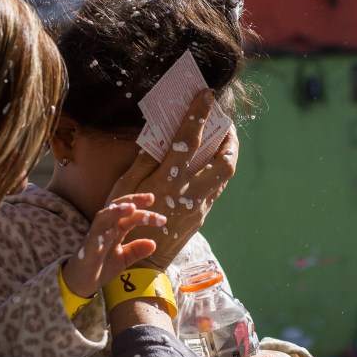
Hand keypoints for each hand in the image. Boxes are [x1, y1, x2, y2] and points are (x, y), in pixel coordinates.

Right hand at [61, 194, 166, 298]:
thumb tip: (154, 243)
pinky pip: (94, 238)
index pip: (129, 214)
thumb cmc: (100, 268)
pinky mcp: (87, 250)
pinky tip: (114, 231)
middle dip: (133, 201)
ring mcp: (95, 238)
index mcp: (115, 229)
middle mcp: (105, 229)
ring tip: (131, 207)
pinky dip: (104, 232)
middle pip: (117, 208)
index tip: (157, 208)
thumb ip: (136, 250)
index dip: (142, 208)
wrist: (80, 283)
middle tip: (150, 198)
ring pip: (104, 218)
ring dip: (116, 210)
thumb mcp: (123, 259)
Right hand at [108, 89, 238, 270]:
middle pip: (225, 161)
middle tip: (226, 123)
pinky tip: (209, 164)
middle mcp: (190, 190)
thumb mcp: (126, 187)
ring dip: (227, 154)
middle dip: (230, 139)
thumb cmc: (127, 221)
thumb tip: (157, 135)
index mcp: (168, 179)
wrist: (142, 261)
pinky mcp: (201, 214)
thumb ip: (144, 160)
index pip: (189, 139)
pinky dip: (216, 170)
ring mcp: (199, 204)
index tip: (206, 94)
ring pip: (225, 175)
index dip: (199, 114)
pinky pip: (216, 187)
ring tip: (223, 140)